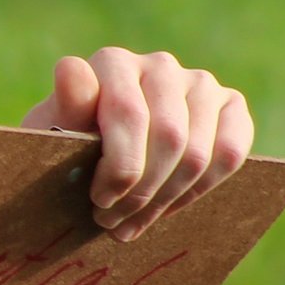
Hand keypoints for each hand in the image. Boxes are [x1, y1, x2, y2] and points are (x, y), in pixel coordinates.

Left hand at [21, 49, 253, 241]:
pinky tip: (168, 207)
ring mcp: (200, 83)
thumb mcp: (53, 130)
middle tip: (111, 221)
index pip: (130, 114)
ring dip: (165, 199)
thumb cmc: (67, 141)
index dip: (118, 168)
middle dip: (140, 192)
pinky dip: (201, 190)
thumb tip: (72, 69)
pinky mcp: (230, 105)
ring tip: (131, 222)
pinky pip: (230, 153)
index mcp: (114, 62)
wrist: (94, 151)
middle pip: (168, 138)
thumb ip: (66, 104)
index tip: (99, 201)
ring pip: (198, 153)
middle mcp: (160, 65)